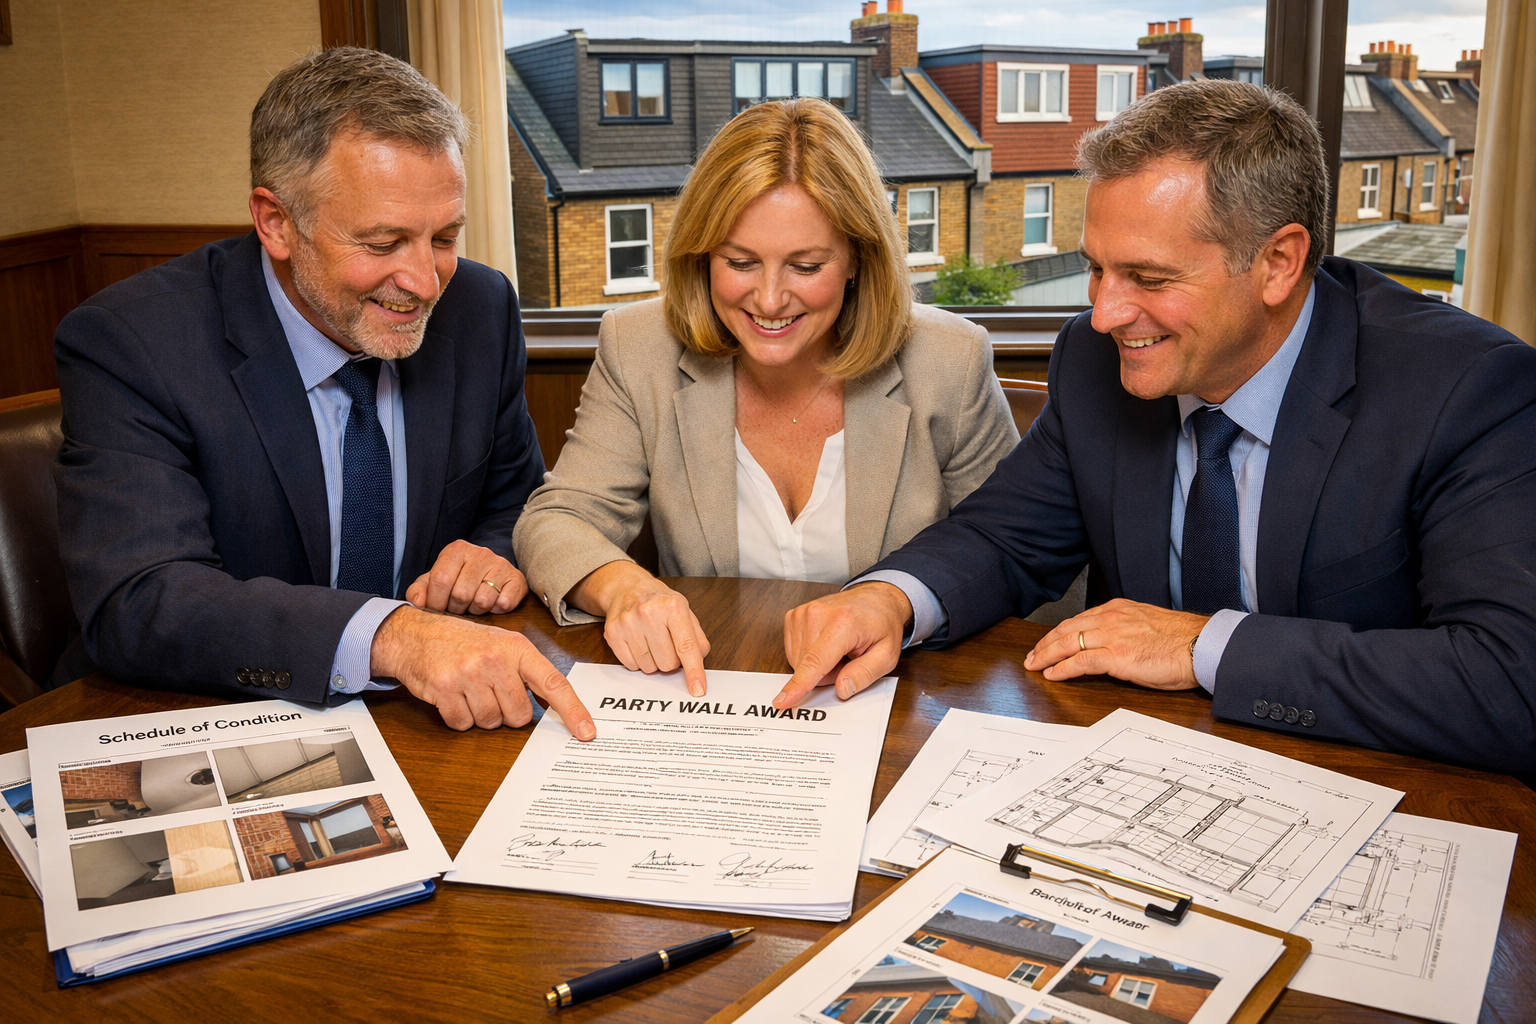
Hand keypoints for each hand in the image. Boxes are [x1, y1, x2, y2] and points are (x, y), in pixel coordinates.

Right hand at [370, 605, 595, 736]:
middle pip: (519, 715)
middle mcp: (496, 659)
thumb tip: (553, 705)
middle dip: (507, 713)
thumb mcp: (501, 644)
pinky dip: (459, 718)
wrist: (415, 634)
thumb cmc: (463, 642)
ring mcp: (470, 674)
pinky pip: (463, 724)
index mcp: (517, 648)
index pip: (553, 683)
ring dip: (481, 715)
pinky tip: (453, 696)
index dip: (572, 710)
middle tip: (490, 692)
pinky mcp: (445, 689)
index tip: (587, 732)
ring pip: (491, 722)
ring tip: (470, 690)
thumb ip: (526, 671)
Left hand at [406, 539, 526, 614]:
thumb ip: (418, 590)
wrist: (490, 572)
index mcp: (456, 550)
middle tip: (458, 607)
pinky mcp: (517, 578)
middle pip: (461, 594)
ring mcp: (500, 564)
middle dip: (456, 608)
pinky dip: (496, 610)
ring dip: (476, 611)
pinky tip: (493, 603)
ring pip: (482, 601)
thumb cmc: (457, 579)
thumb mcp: (434, 581)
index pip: (441, 580)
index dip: (436, 601)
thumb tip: (418, 602)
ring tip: (474, 604)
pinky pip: (504, 604)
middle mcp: (480, 552)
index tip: (438, 609)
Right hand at [567, 561, 710, 696]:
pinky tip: (639, 643)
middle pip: (667, 664)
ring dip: (654, 661)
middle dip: (671, 661)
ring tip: (651, 641)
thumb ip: (697, 638)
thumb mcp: (685, 611)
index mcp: (673, 607)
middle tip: (667, 644)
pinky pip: (632, 666)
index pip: (686, 646)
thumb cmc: (660, 602)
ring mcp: (629, 624)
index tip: (698, 690)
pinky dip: (638, 661)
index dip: (694, 671)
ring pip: (649, 668)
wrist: (627, 588)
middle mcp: (649, 613)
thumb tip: (699, 662)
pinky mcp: (613, 634)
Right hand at [776, 582, 911, 707]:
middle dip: (827, 674)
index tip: (782, 701)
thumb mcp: (887, 655)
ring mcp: (802, 613)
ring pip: (798, 662)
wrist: (874, 598)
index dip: (799, 685)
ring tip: (838, 649)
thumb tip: (842, 689)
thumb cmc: (881, 625)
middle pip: (807, 666)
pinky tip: (824, 644)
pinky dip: (809, 655)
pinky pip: (793, 652)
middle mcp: (817, 614)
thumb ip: (865, 674)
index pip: (815, 661)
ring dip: (817, 665)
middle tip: (848, 658)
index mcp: (842, 623)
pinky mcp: (793, 616)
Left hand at [1023, 598, 1206, 689]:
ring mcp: (1112, 636)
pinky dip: (1062, 669)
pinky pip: (1080, 662)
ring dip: (1047, 656)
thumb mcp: (1147, 626)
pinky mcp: (1116, 656)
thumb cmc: (1182, 640)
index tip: (1048, 642)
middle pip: (1067, 629)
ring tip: (1035, 665)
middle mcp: (1111, 619)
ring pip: (1068, 643)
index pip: (1079, 620)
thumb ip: (1126, 631)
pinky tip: (1052, 675)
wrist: (1201, 646)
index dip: (1059, 632)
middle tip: (1032, 656)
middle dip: (1045, 644)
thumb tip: (1112, 645)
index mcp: (1119, 610)